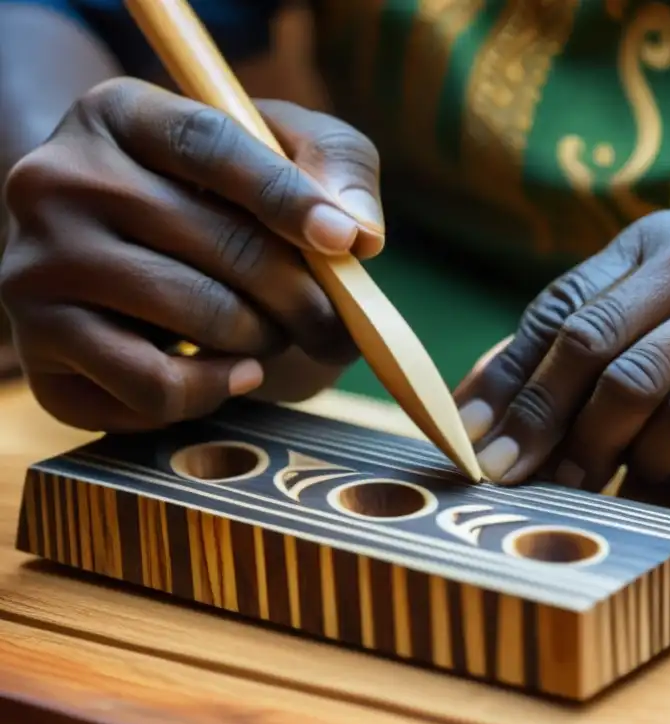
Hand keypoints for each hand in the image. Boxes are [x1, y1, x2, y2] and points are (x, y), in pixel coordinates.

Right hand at [1, 77, 383, 430]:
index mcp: (120, 114)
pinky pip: (155, 389)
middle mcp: (58, 179)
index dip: (285, 194)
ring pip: (198, 318)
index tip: (343, 241)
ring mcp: (39, 265)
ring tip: (271, 332)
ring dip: (265, 338)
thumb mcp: (283, 151)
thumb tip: (359, 230)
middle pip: (221, 241)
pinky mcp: (40, 347)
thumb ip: (336, 164)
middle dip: (304, 295)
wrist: (123, 258)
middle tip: (334, 322)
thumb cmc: (219, 201)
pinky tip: (234, 371)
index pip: (208, 142)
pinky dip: (215, 391)